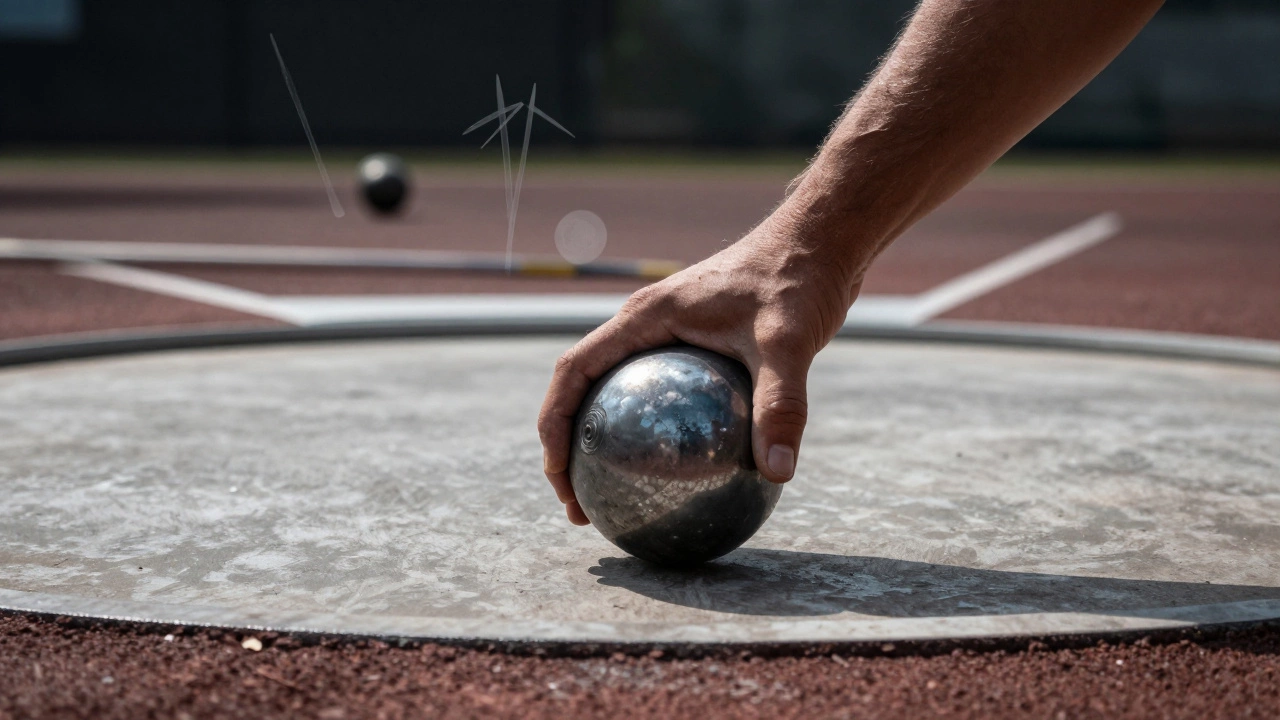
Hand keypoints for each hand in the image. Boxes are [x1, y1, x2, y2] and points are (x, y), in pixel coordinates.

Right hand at [537, 214, 861, 524]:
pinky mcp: (697, 343)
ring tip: (619, 500)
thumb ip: (781, 405)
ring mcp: (668, 334)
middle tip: (581, 505)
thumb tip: (777, 473)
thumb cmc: (798, 280)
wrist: (821, 241)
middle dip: (569, 446)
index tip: (559, 477)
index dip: (554, 425)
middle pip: (583, 388)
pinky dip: (660, 433)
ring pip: (618, 392)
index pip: (574, 372)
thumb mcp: (789, 343)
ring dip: (607, 441)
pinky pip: (662, 395)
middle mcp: (645, 324)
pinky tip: (691, 474)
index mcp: (644, 318)